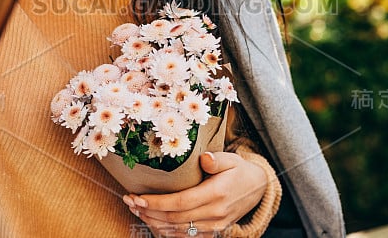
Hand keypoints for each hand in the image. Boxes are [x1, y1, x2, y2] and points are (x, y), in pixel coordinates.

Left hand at [123, 151, 266, 236]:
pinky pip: (187, 236)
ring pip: (178, 230)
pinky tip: (154, 223)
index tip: (136, 197)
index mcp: (217, 194)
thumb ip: (217, 159)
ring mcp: (214, 226)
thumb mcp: (232, 159)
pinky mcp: (214, 232)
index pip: (181, 202)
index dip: (156, 203)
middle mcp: (215, 213)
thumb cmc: (240, 170)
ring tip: (136, 211)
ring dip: (154, 223)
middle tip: (129, 202)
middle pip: (175, 218)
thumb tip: (204, 158)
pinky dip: (168, 232)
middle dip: (149, 212)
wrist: (259, 188)